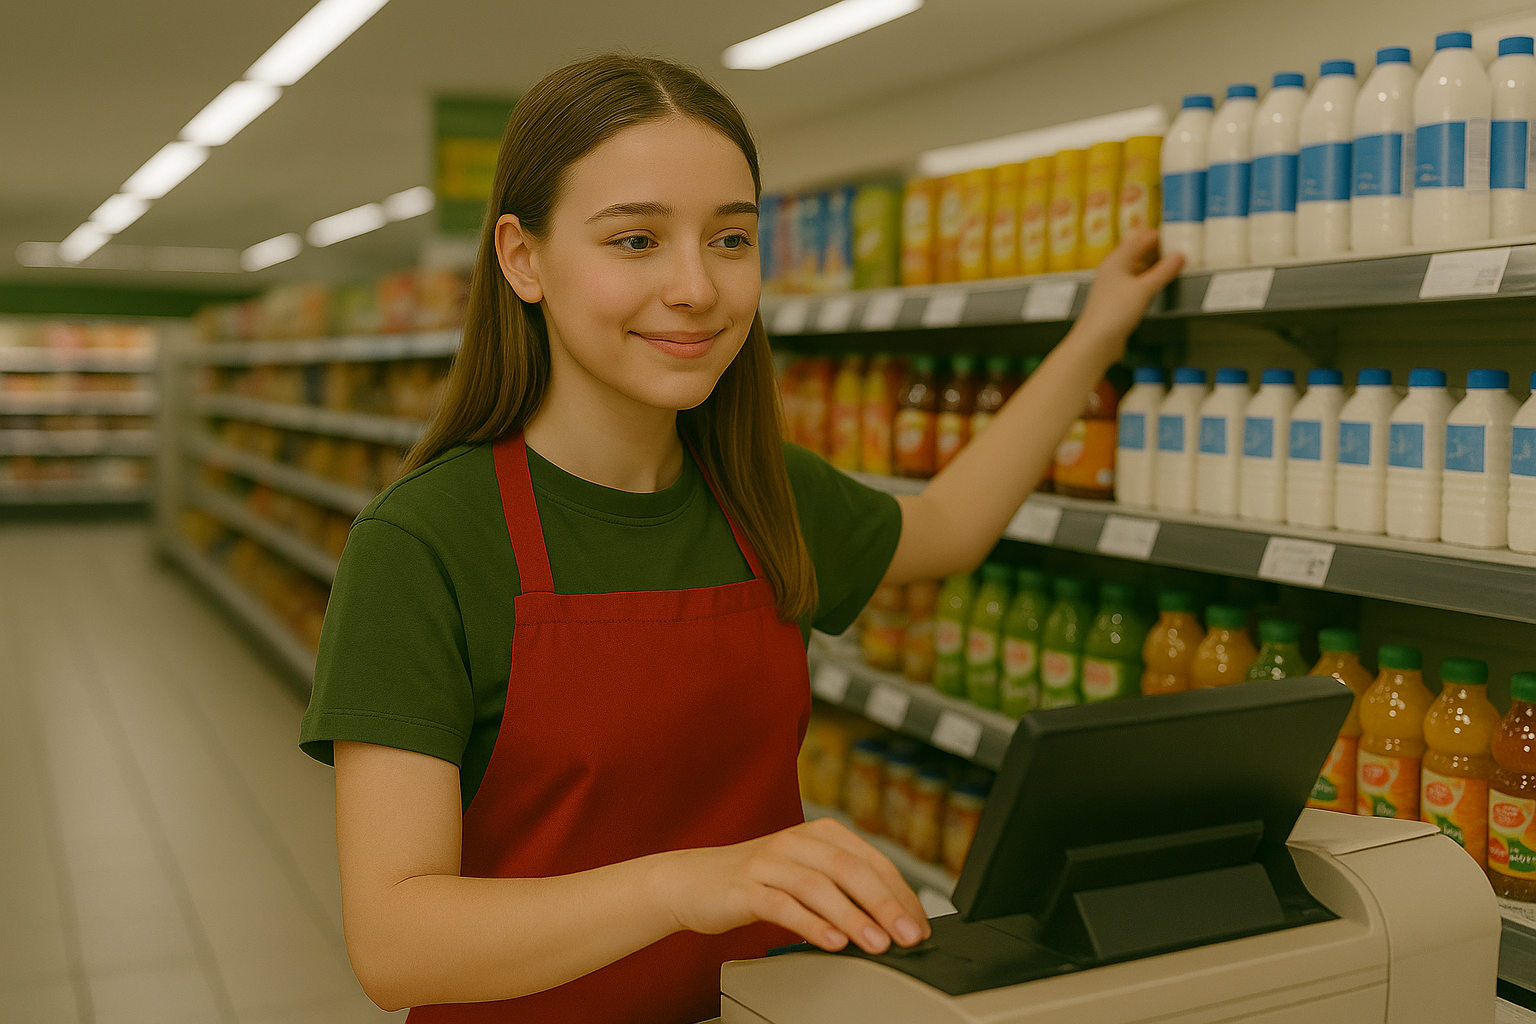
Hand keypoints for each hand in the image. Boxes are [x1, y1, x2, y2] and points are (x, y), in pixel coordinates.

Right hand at [652, 817, 931, 953]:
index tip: (920, 924)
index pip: (872, 861)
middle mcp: (797, 841)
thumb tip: (892, 920)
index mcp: (820, 834)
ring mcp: (770, 861)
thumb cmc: (756, 881)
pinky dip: (811, 924)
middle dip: (885, 904)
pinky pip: (783, 904)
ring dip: (854, 917)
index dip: (900, 893)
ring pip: (820, 887)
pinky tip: (831, 942)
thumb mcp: (805, 876)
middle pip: (851, 869)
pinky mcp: (746, 886)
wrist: (693, 880)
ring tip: (877, 944)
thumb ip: (843, 890)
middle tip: (908, 936)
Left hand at [1070, 229, 1184, 363]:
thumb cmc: (1112, 313)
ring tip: (1172, 264)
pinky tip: (1157, 284)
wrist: (1095, 341)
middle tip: (1178, 248)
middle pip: (1137, 252)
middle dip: (1157, 249)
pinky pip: (1135, 283)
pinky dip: (1147, 280)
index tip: (1175, 234)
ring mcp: (1113, 285)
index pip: (1139, 238)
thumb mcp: (1144, 289)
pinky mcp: (1116, 299)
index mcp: (1116, 260)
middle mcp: (1112, 270)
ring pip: (1136, 268)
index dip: (1158, 235)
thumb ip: (1163, 272)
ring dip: (1153, 265)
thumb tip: (1179, 256)